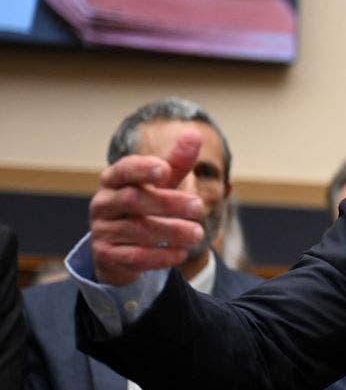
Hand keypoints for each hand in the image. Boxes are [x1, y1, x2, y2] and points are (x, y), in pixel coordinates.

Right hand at [89, 130, 206, 284]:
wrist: (119, 247)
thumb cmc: (145, 205)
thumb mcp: (161, 184)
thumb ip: (176, 163)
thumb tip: (193, 133)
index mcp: (114, 180)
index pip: (123, 170)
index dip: (142, 168)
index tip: (165, 170)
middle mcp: (103, 203)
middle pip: (133, 199)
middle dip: (169, 203)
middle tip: (199, 207)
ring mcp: (101, 230)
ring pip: (136, 229)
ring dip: (170, 232)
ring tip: (197, 234)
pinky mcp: (106, 255)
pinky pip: (133, 256)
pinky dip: (159, 256)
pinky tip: (181, 254)